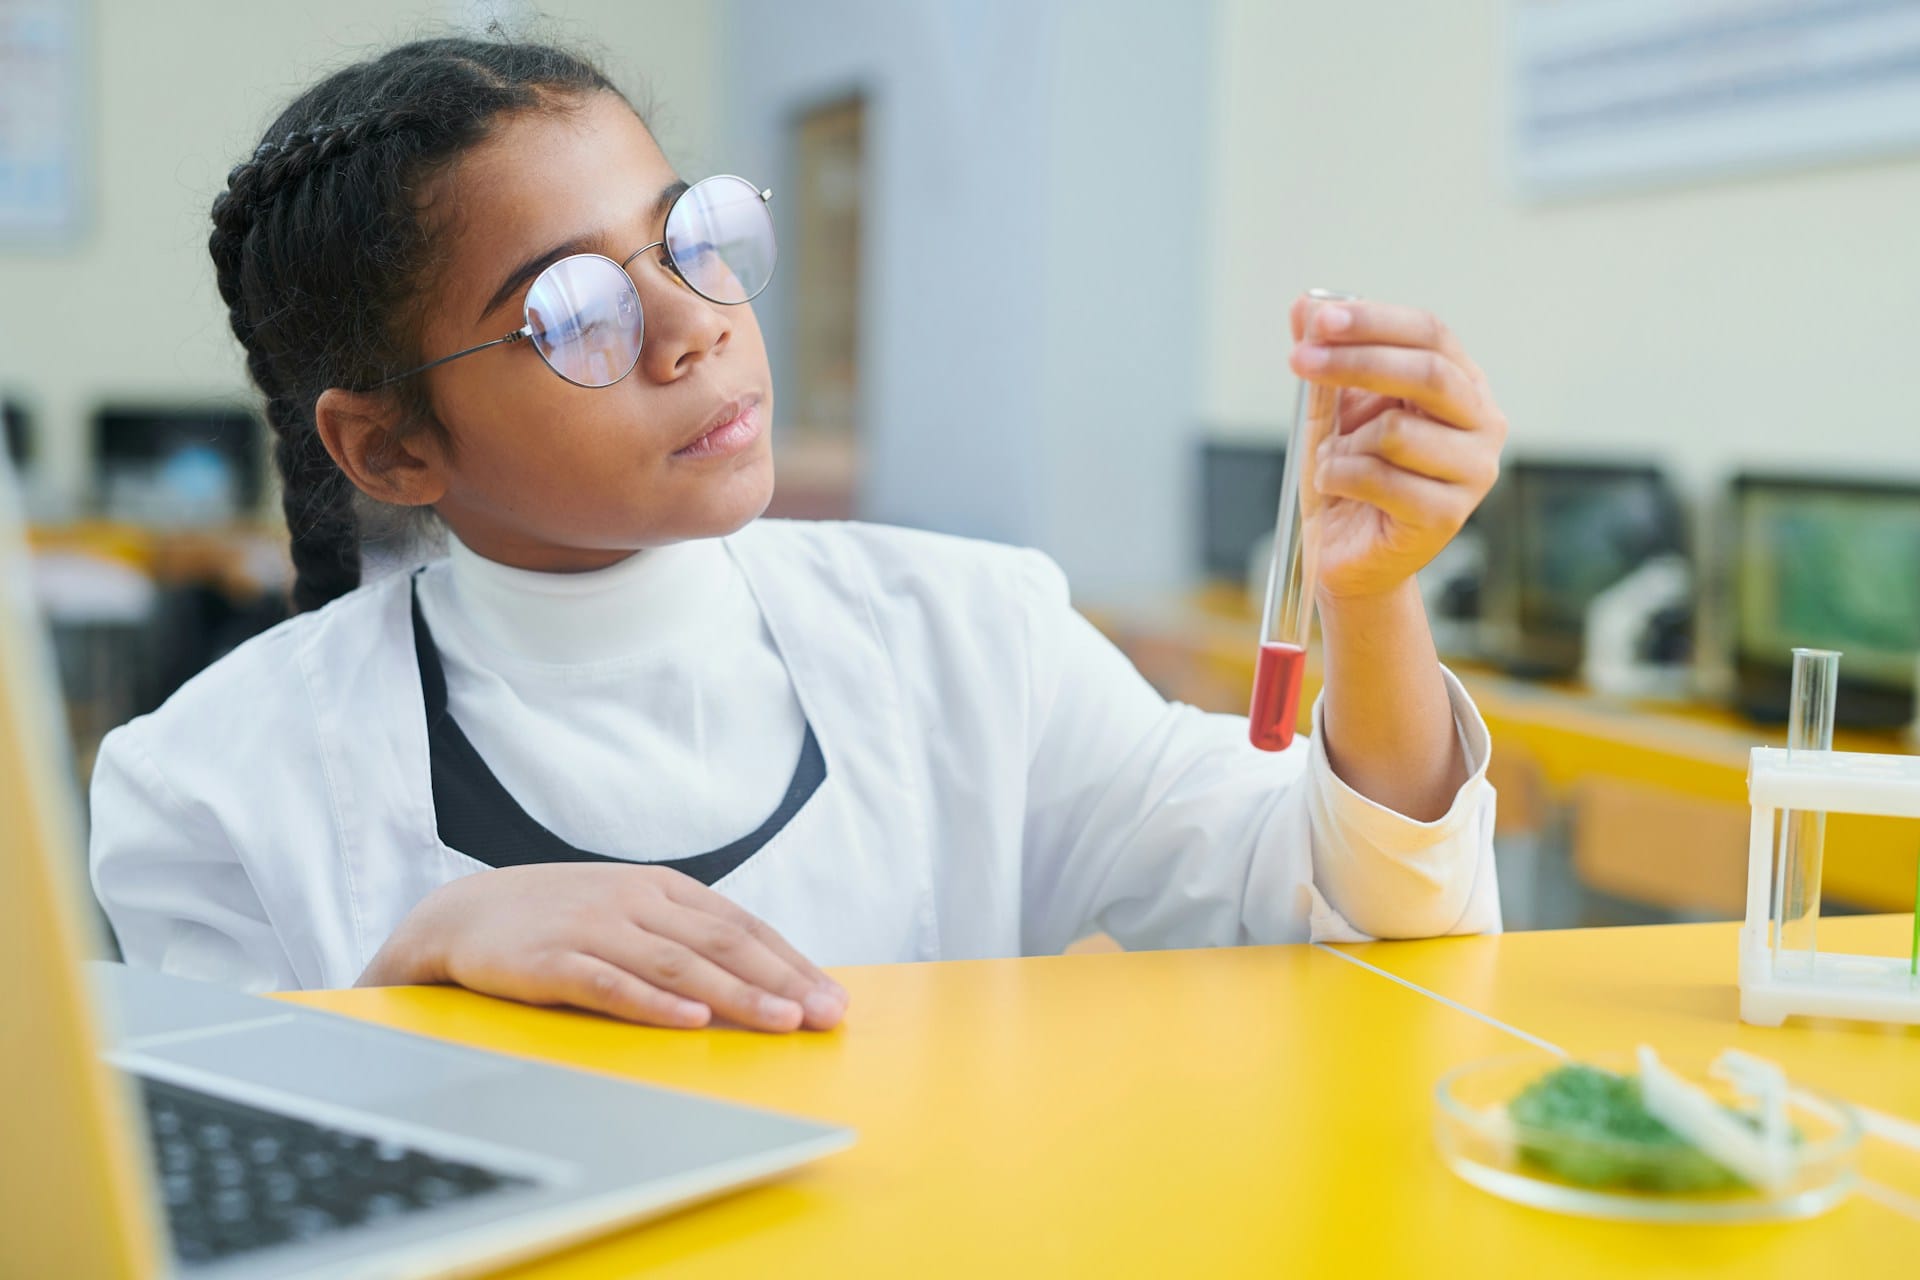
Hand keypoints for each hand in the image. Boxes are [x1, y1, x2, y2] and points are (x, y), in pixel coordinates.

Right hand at [358, 864, 847, 1032]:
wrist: (461, 914)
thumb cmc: (558, 918)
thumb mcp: (628, 909)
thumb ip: (684, 933)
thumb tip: (758, 973)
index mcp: (661, 887)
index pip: (742, 925)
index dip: (791, 962)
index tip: (832, 997)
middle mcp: (635, 902)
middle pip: (722, 943)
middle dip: (782, 981)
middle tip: (825, 1015)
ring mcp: (594, 928)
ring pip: (678, 964)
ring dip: (737, 994)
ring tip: (782, 1021)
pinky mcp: (551, 960)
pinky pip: (610, 984)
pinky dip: (654, 1003)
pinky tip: (691, 1020)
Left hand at [1287, 296, 1506, 601]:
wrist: (1346, 555)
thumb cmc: (1348, 478)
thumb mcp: (1329, 411)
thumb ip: (1325, 359)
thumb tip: (1303, 303)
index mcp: (1462, 384)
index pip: (1431, 333)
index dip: (1374, 321)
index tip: (1319, 320)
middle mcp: (1482, 423)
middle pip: (1427, 372)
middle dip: (1355, 361)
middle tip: (1300, 361)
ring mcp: (1474, 471)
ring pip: (1399, 432)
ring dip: (1344, 442)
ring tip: (1333, 458)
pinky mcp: (1448, 516)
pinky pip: (1383, 479)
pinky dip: (1342, 476)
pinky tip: (1336, 486)